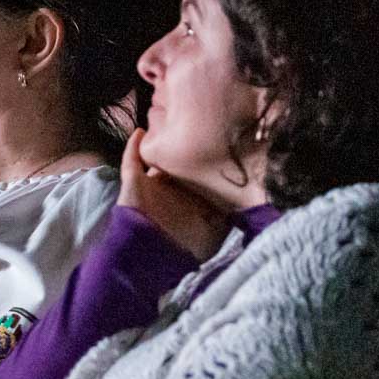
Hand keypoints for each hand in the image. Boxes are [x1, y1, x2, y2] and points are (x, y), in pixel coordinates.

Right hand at [118, 127, 229, 259]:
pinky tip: (140, 131)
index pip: (198, 179)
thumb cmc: (181, 246)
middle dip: (188, 151)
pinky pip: (131, 160)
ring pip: (157, 159)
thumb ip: (226, 222)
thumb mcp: (211, 237)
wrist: (146, 256)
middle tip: (201, 129)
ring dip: (161, 144)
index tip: (220, 148)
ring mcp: (151, 186)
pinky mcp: (133, 183)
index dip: (207, 167)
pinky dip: (133, 146)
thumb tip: (247, 206)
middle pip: (180, 166)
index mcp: (188, 201)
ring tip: (172, 121)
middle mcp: (171, 191)